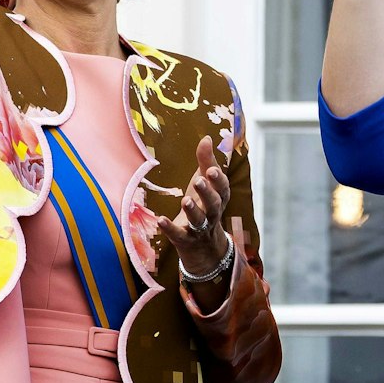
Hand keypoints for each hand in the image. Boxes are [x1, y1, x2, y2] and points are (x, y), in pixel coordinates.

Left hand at [158, 138, 232, 278]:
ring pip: (199, 220)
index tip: (212, 170)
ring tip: (185, 200)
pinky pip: (178, 235)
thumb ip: (206, 161)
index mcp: (218, 198)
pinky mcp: (185, 239)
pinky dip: (170, 228)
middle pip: (213, 204)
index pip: (222, 189)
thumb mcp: (206, 183)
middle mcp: (212, 213)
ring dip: (193, 210)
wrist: (202, 244)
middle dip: (207, 192)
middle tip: (199, 180)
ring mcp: (199, 228)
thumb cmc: (203, 204)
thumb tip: (206, 137)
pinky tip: (161, 220)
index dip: (218, 180)